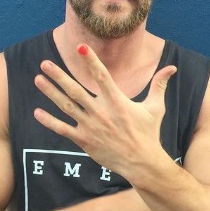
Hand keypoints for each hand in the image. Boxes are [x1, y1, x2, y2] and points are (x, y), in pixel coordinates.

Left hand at [33, 44, 175, 178]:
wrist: (142, 163)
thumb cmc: (148, 133)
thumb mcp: (155, 108)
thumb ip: (159, 85)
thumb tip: (172, 68)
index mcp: (117, 101)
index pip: (102, 75)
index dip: (91, 60)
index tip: (80, 47)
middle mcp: (101, 112)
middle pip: (76, 90)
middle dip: (59, 75)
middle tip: (45, 63)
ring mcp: (91, 126)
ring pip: (66, 106)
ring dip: (50, 92)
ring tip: (37, 79)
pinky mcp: (84, 141)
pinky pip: (63, 129)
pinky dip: (49, 121)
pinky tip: (37, 112)